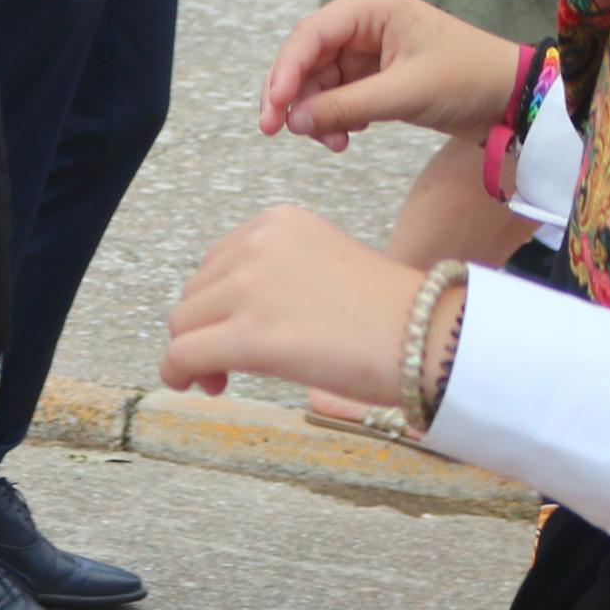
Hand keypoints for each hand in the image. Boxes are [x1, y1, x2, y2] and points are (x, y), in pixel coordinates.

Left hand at [160, 207, 429, 405]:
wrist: (431, 338)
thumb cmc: (390, 316)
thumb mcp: (322, 266)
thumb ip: (273, 275)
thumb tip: (223, 315)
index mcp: (278, 222)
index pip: (216, 262)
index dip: (216, 303)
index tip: (233, 331)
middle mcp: (259, 243)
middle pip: (195, 293)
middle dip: (203, 329)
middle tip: (225, 366)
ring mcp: (252, 287)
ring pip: (183, 324)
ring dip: (193, 353)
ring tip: (221, 379)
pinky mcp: (250, 335)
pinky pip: (184, 354)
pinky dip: (177, 373)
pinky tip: (194, 386)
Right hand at [260, 0, 523, 148]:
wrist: (513, 99)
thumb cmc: (467, 80)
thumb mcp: (403, 93)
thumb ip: (344, 106)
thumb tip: (294, 122)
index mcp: (370, 7)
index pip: (310, 36)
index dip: (285, 72)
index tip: (274, 110)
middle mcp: (363, 22)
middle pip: (308, 58)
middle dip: (294, 96)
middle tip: (276, 131)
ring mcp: (369, 49)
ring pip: (320, 81)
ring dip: (318, 113)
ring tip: (333, 143)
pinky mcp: (377, 75)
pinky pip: (340, 95)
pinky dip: (336, 117)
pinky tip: (348, 136)